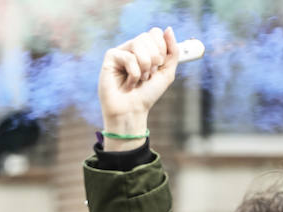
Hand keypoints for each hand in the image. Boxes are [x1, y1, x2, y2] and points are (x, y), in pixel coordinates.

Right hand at [98, 27, 181, 150]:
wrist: (132, 111)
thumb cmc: (147, 94)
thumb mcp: (167, 72)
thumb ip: (172, 51)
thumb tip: (168, 29)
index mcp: (145, 49)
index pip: (156, 33)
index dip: (162, 48)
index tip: (159, 65)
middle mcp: (132, 48)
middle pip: (148, 36)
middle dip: (154, 58)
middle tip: (148, 75)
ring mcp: (120, 52)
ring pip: (139, 43)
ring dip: (144, 65)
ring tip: (139, 79)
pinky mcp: (110, 58)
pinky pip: (128, 56)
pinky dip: (133, 74)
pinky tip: (128, 84)